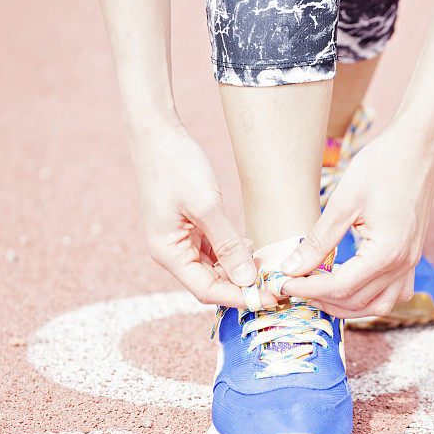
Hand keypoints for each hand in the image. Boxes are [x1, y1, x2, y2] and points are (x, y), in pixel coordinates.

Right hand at [129, 124, 276, 307]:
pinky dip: (233, 255)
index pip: (206, 291)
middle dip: (242, 287)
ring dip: (240, 271)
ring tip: (268, 267)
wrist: (158, 135)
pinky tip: (251, 248)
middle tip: (275, 285)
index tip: (268, 298)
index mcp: (168, 253)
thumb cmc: (177, 167)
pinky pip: (214, 253)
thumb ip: (228, 246)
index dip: (238, 298)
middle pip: (211, 284)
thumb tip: (247, 280)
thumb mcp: (207, 206)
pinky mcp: (190, 230)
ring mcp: (181, 242)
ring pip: (215, 270)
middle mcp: (172, 254)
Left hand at [280, 124, 433, 316]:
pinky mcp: (413, 257)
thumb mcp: (343, 202)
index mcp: (386, 252)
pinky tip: (350, 287)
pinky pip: (395, 294)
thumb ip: (318, 241)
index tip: (283, 283)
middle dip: (322, 300)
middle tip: (295, 287)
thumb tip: (291, 268)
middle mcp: (403, 264)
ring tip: (319, 293)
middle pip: (357, 302)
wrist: (418, 147)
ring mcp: (411, 263)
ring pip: (379, 306)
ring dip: (347, 307)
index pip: (340, 287)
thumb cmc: (381, 167)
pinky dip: (371, 299)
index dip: (308, 289)